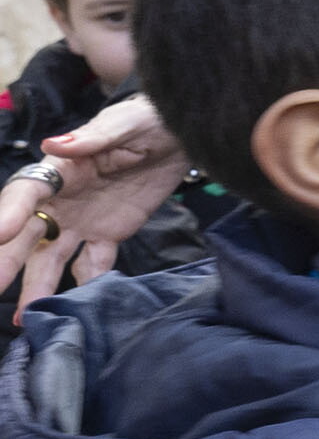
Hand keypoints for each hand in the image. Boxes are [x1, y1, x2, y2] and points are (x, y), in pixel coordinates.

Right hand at [2, 97, 191, 312]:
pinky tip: (75, 309)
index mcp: (59, 169)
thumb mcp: (126, 122)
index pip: (25, 193)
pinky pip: (93, 263)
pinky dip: (85, 284)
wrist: (181, 135)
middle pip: (27, 234)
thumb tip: (56, 144)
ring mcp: (83, 220)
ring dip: (38, 286)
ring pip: (52, 257)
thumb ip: (94, 137)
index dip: (7, 213)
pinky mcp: (110, 234)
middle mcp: (62, 200)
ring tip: (24, 319)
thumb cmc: (147, 119)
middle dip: (6, 261)